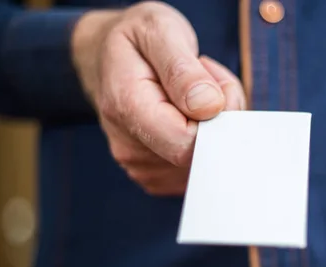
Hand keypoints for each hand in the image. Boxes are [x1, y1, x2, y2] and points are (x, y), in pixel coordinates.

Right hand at [71, 2, 245, 195]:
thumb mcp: (159, 30)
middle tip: (205, 81)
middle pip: (201, 154)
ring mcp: (143, 168)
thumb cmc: (137, 41)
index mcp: (127, 108)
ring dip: (215, 126)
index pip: (187, 142)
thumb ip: (183, 70)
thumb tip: (209, 107)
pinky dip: (206, 141)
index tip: (210, 81)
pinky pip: (200, 168)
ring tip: (193, 94)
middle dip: (219, 118)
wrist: (106, 58)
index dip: (214, 116)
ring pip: (206, 161)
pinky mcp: (157, 177)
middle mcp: (130, 148)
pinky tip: (189, 117)